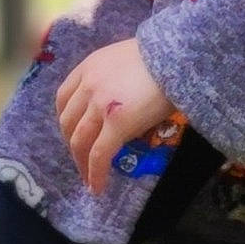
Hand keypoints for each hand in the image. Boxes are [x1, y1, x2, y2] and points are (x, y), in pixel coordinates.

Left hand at [55, 38, 175, 193]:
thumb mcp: (126, 60)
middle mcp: (88, 85)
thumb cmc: (163, 57)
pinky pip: (99, 155)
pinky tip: (97, 188)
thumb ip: (111, 80)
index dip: (66, 121)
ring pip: (79, 142)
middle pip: (68, 123)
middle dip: (73, 146)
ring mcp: (100, 105)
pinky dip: (95, 175)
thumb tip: (115, 106)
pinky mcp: (116, 124)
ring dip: (81, 165)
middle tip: (82, 161)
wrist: (181, 55)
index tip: (72, 134)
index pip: (64, 98)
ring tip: (89, 180)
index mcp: (89, 66)